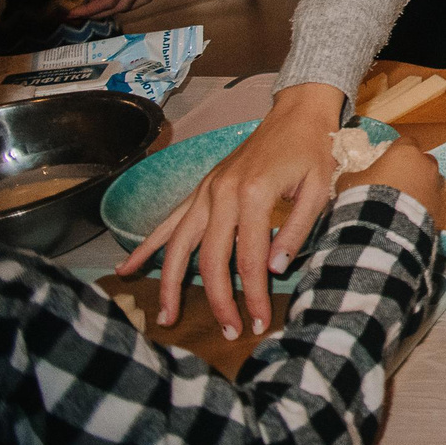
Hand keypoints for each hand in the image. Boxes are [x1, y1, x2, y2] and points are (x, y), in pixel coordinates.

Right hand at [120, 83, 344, 337]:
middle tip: (228, 332)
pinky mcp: (201, 189)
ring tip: (164, 317)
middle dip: (217, 299)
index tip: (257, 322)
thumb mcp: (320, 188)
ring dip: (169, 283)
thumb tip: (274, 270)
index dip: (252, 294)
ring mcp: (206, 191)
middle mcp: (222, 194)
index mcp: (253, 194)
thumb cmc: (314, 150)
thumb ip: (297, 230)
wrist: (298, 113)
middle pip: (210, 259)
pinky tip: (125, 268)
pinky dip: (147, 245)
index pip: (249, 258)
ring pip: (178, 244)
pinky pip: (169, 221)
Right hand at [344, 138, 444, 217]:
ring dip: (419, 187)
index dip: (396, 150)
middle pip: (423, 160)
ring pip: (430, 181)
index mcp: (406, 152)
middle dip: (412, 168)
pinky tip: (408, 216)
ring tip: (402, 201)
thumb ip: (353, 176)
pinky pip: (431, 202)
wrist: (384, 227)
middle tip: (396, 181)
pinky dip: (422, 206)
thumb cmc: (367, 196)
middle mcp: (426, 164)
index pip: (406, 141)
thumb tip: (349, 178)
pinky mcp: (439, 206)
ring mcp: (435, 185)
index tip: (387, 161)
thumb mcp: (350, 183)